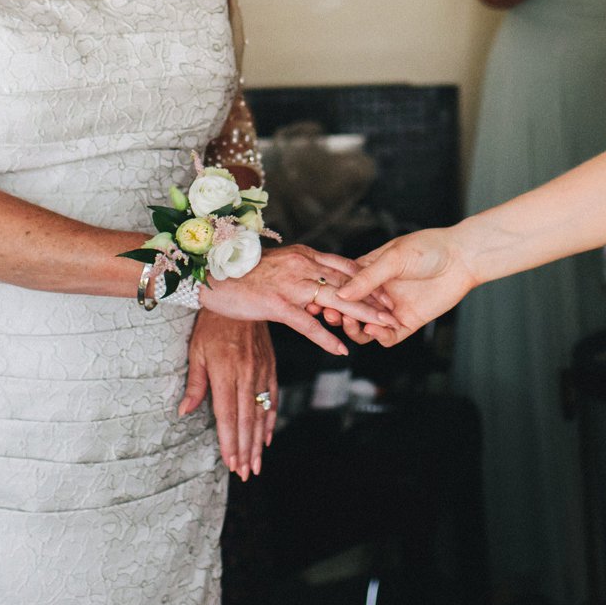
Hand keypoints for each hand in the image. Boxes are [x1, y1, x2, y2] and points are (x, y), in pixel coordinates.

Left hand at [180, 311, 275, 480]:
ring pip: (261, 413)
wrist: (239, 296)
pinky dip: (271, 419)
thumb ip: (195, 383)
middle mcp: (246, 375)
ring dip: (258, 441)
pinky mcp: (270, 366)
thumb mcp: (196, 351)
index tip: (231, 463)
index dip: (229, 441)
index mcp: (225, 372)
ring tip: (256, 463)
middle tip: (246, 473)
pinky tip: (267, 437)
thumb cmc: (211, 325)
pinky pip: (273, 397)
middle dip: (246, 450)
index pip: (227, 415)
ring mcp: (261, 371)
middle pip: (246, 420)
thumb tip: (185, 412)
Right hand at [198, 244, 394, 355]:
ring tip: (382, 328)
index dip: (370, 280)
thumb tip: (319, 289)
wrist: (210, 274)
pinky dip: (326, 337)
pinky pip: (307, 323)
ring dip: (362, 316)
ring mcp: (290, 284)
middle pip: (349, 282)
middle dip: (375, 298)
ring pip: (336, 301)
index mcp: (305, 254)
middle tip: (395, 312)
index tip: (388, 292)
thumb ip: (302, 272)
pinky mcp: (276, 303)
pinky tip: (342, 349)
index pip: (346, 266)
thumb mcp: (280, 265)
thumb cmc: (242, 272)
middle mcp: (302, 265)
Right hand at [336, 228, 481, 344]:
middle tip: (331, 314)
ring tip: (352, 323)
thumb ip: (368, 277)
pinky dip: (378, 337)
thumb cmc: (428, 249)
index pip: (342, 287)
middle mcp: (377, 292)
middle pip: (350, 310)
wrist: (462, 259)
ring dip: (355, 328)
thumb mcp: (394, 257)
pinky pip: (386, 337)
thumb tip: (341, 293)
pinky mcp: (406, 323)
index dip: (329, 295)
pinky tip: (375, 330)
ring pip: (364, 327)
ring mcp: (390, 309)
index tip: (318, 300)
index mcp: (368, 272)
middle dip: (338, 314)